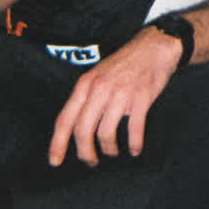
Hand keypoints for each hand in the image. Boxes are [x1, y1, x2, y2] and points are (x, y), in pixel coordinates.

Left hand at [48, 27, 181, 165]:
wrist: (154, 46)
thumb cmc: (124, 63)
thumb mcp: (97, 75)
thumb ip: (86, 98)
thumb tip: (76, 129)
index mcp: (85, 85)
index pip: (65, 119)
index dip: (58, 143)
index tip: (55, 161)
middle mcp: (99, 89)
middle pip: (83, 130)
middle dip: (85, 152)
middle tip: (90, 161)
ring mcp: (121, 93)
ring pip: (106, 132)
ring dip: (109, 149)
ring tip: (112, 152)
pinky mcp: (142, 97)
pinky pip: (134, 128)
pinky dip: (134, 143)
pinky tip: (134, 149)